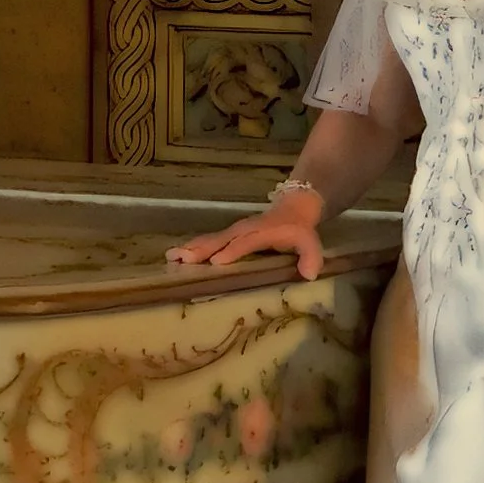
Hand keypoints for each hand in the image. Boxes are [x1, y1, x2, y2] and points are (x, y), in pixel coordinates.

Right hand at [168, 191, 321, 277]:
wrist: (293, 208)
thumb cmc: (299, 229)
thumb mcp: (310, 242)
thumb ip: (311, 257)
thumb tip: (309, 275)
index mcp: (261, 233)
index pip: (245, 243)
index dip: (232, 251)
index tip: (216, 262)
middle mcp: (244, 230)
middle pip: (220, 240)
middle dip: (201, 250)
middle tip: (181, 259)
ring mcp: (234, 231)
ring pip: (210, 239)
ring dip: (191, 248)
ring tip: (172, 257)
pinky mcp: (229, 234)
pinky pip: (209, 240)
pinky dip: (193, 247)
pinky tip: (177, 255)